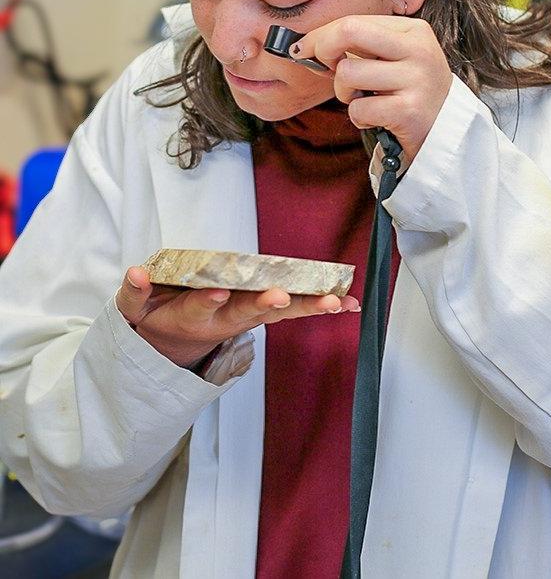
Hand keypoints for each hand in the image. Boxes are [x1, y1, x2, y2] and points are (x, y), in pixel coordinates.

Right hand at [115, 266, 359, 368]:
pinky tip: (351, 305)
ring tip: (336, 304)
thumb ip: (135, 294)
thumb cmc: (159, 317)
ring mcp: (250, 316)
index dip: (208, 299)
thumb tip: (134, 273)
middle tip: (281, 298)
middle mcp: (227, 317)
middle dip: (265, 304)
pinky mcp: (266, 312)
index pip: (201, 307)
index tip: (217, 290)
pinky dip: (322, 306)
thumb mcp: (138, 311)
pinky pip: (296, 308)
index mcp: (195, 315)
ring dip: (308, 306)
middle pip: (248, 312)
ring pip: (281, 312)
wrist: (177, 343)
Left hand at [290, 15, 452, 162]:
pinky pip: (359, 108)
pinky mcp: (410, 111)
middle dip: (323, 49)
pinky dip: (359, 117)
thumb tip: (307, 45)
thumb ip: (360, 46)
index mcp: (413, 30)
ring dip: (345, 92)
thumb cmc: (408, 91)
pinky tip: (377, 117)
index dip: (320, 35)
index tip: (302, 48)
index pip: (353, 21)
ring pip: (348, 73)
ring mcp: (417, 80)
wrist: (445, 131)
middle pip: (348, 32)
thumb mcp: (394, 58)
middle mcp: (418, 50)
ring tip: (364, 98)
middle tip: (324, 68)